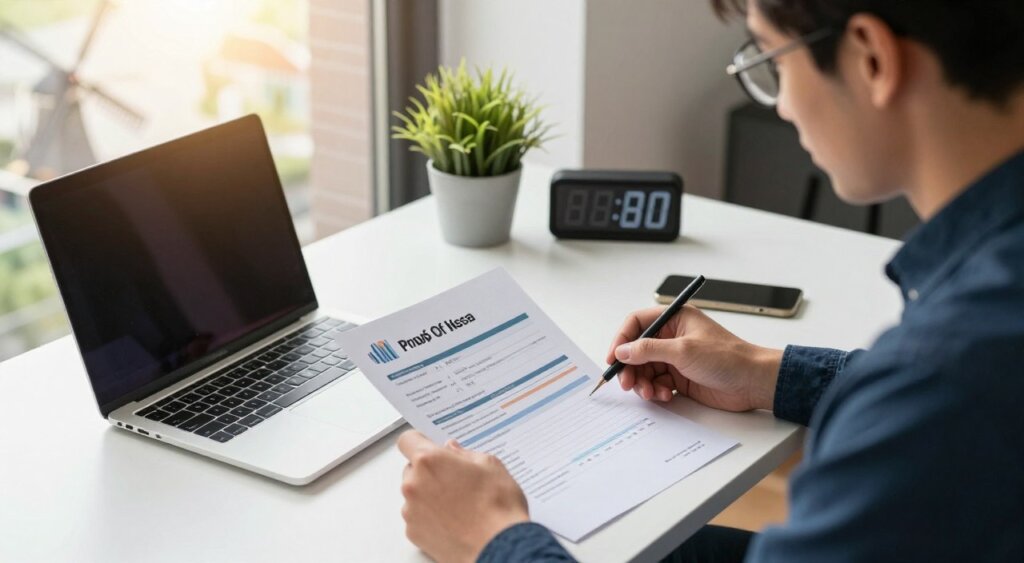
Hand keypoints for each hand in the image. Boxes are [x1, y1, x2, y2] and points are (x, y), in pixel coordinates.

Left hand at [397, 430, 529, 562]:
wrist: (498, 546)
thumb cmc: (497, 507)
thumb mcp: (490, 465)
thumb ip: (465, 453)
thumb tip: (453, 451)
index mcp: (430, 461)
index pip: (407, 440)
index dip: (419, 442)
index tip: (430, 447)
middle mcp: (414, 484)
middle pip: (411, 469)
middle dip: (429, 471)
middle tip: (455, 479)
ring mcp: (411, 511)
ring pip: (415, 494)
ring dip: (429, 495)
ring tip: (458, 504)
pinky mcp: (413, 533)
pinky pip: (417, 517)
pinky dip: (430, 517)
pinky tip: (454, 521)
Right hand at [606, 305, 781, 411]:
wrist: (753, 382)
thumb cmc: (728, 358)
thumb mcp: (683, 350)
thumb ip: (648, 350)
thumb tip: (622, 351)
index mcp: (674, 319)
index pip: (637, 323)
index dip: (621, 340)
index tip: (613, 358)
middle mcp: (672, 337)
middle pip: (637, 350)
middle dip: (630, 368)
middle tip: (627, 383)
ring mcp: (676, 358)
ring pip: (645, 369)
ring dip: (643, 383)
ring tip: (651, 393)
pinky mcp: (680, 377)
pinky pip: (657, 383)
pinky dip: (656, 391)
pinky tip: (666, 395)